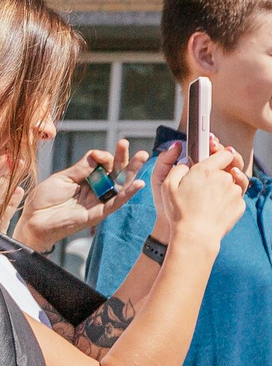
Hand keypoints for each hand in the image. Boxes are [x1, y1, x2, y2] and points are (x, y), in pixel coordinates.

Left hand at [13, 139, 149, 250]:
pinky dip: (128, 193)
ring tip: (142, 156)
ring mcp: (99, 201)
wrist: (34, 221)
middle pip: (115, 171)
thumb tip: (98, 153)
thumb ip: (82, 168)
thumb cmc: (45, 200)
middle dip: (123, 157)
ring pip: (121, 184)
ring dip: (132, 171)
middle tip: (126, 144)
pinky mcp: (99, 213)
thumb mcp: (63, 178)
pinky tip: (139, 184)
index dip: (103, 156)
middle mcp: (96, 189)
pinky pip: (117, 202)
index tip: (96, 154)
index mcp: (87, 179)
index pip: (102, 164)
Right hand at [154, 144, 249, 249]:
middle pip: (229, 168)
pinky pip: (236, 197)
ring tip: (211, 196)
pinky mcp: (240, 205)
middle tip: (210, 179)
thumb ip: (178, 167)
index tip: (217, 154)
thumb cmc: (179, 211)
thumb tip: (186, 162)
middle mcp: (224, 178)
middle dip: (222, 171)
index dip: (221, 152)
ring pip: (234, 183)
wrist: (196, 235)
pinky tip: (216, 207)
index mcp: (207, 170)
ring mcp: (234, 192)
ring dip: (225, 186)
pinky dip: (229, 200)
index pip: (224, 153)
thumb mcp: (167, 185)